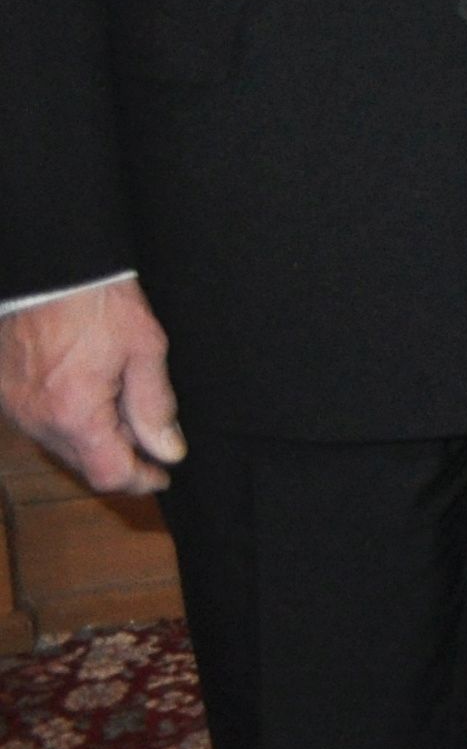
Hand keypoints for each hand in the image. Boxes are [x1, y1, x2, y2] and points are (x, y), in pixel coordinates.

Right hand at [0, 276, 183, 494]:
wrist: (52, 269)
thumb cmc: (99, 302)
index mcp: (75, 414)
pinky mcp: (7, 394)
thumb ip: (155, 405)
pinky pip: (42, 425)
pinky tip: (93, 398)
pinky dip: (70, 423)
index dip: (140, 479)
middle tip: (152, 443)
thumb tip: (168, 449)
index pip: (108, 473)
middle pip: (83, 464)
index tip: (163, 476)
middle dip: (120, 459)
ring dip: (94, 441)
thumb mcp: (145, 349)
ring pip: (61, 446)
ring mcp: (17, 409)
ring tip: (125, 412)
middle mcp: (38, 421)